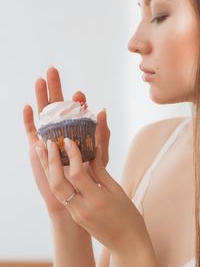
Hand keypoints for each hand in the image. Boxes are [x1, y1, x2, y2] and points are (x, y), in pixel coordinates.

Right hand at [22, 67, 109, 217]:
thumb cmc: (88, 175)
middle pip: (56, 106)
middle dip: (55, 88)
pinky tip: (28, 107)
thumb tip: (102, 111)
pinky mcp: (37, 148)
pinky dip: (29, 119)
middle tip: (52, 70)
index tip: (80, 93)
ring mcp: (47, 138)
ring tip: (39, 81)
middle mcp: (60, 131)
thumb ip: (102, 135)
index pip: (75, 111)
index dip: (77, 101)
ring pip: (43, 114)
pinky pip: (31, 131)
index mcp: (75, 130)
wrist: (74, 196)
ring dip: (41, 98)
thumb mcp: (99, 154)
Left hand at [35, 135, 148, 257]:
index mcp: (96, 200)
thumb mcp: (117, 190)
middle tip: (49, 142)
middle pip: (57, 182)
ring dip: (48, 169)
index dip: (72, 155)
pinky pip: (62, 195)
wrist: (127, 244)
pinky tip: (54, 167)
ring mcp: (76, 214)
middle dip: (51, 160)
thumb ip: (101, 171)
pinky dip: (56, 179)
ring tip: (43, 151)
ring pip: (55, 189)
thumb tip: (92, 151)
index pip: (76, 173)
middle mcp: (81, 208)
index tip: (69, 140)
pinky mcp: (74, 216)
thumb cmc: (128, 216)